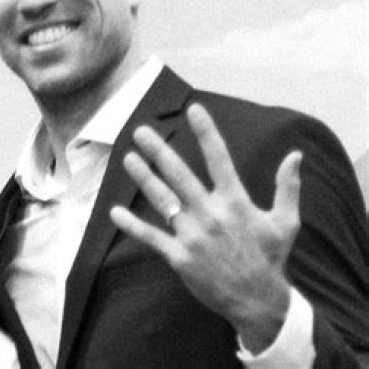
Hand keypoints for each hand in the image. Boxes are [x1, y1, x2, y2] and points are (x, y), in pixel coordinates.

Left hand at [109, 103, 302, 352]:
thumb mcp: (286, 222)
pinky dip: (133, 225)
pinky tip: (116, 212)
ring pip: (163, 200)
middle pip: (180, 175)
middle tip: (140, 131)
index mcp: (236, 202)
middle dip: (159, 151)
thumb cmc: (271, 258)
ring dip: (143, 178)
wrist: (259, 301)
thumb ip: (288, 187)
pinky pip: (152, 237)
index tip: (193, 110)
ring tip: (128, 158)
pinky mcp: (180, 257)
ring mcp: (193, 235)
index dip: (206, 132)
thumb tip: (295, 155)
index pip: (219, 158)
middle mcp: (212, 214)